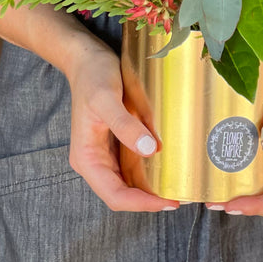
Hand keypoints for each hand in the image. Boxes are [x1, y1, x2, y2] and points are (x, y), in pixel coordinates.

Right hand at [64, 36, 178, 212]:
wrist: (86, 58)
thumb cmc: (92, 76)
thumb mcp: (107, 99)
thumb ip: (125, 126)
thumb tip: (149, 150)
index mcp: (86, 158)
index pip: (114, 194)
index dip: (141, 203)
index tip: (167, 201)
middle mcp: (93, 160)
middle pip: (121, 193)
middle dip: (147, 199)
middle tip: (177, 196)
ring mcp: (103, 152)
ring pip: (127, 181)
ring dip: (148, 188)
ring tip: (175, 185)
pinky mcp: (113, 141)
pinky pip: (130, 164)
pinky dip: (146, 170)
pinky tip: (164, 165)